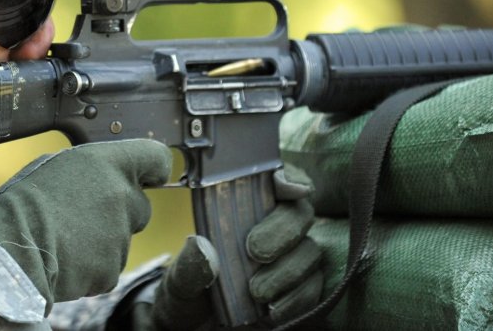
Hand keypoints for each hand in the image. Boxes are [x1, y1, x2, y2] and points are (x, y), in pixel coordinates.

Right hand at [0, 139, 171, 312]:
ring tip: (66, 237)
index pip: (156, 157)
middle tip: (84, 215)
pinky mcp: (111, 269)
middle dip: (120, 211)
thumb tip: (99, 176)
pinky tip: (66, 258)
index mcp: (108, 164)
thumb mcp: (56, 165)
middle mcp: (122, 197)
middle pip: (140, 205)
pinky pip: (108, 266)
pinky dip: (92, 267)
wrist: (9, 249)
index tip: (152, 175)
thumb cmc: (23, 203)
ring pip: (121, 238)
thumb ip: (91, 169)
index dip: (154, 167)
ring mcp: (120, 235)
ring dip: (102, 240)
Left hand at [125, 164, 322, 329]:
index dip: (287, 176)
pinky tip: (274, 309)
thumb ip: (190, 265)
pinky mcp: (300, 288)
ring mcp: (290, 257)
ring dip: (287, 271)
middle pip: (299, 214)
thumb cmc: (189, 290)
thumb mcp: (180, 278)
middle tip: (255, 251)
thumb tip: (202, 248)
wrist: (193, 328)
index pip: (275, 179)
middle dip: (282, 230)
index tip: (285, 186)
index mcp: (242, 208)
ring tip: (256, 291)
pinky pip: (313, 288)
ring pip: (310, 251)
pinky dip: (297, 298)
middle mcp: (272, 226)